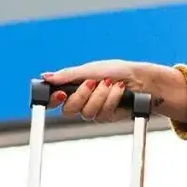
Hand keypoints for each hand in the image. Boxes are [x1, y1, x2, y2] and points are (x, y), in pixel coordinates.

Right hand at [40, 59, 186, 125]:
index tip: (59, 94)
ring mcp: (94, 111)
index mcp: (73, 88)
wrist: (140, 79)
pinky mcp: (107, 117)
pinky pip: (103, 114)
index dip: (52, 100)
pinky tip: (119, 90)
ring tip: (110, 83)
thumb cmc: (116, 71)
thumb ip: (68, 75)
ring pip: (87, 112)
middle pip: (68, 110)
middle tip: (93, 82)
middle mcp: (81, 101)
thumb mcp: (91, 69)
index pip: (54, 100)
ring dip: (101, 95)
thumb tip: (45, 76)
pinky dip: (112, 99)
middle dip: (82, 95)